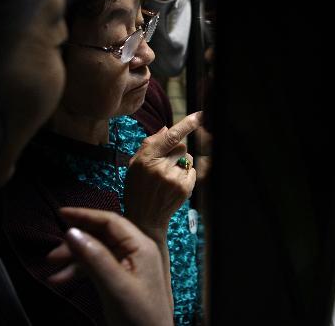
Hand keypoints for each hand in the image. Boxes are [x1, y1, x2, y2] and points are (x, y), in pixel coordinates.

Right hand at [48, 207, 172, 325]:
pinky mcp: (121, 279)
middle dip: (75, 242)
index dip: (85, 215)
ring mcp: (129, 265)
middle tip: (51, 255)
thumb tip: (72, 232)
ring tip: (51, 269)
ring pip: (96, 252)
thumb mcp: (115, 286)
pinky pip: (97, 267)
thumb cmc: (139, 316)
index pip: (111, 221)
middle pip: (101, 236)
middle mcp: (136, 251)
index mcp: (141, 246)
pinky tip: (61, 280)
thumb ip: (95, 258)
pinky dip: (79, 272)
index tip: (60, 214)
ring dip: (74, 259)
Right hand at [124, 111, 200, 233]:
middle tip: (166, 163)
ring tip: (168, 177)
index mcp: (146, 159)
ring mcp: (174, 179)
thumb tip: (167, 128)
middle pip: (182, 146)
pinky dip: (186, 174)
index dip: (187, 124)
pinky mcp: (184, 189)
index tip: (200, 115)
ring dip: (181, 163)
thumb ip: (150, 144)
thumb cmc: (137, 189)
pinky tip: (174, 184)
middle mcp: (161, 168)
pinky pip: (192, 171)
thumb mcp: (134, 165)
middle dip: (177, 151)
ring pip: (188, 159)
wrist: (145, 218)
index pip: (171, 137)